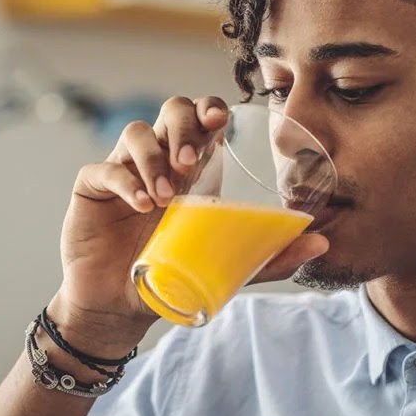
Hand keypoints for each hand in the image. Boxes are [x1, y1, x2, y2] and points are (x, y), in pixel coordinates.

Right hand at [50, 96, 328, 355]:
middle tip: (191, 161)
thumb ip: (271, 256)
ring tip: (166, 197)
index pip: (204, 118)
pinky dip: (124, 180)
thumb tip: (322, 244)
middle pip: (171, 110)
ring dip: (154, 157)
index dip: (211, 109)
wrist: (123, 305)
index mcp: (194, 167)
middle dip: (183, 126)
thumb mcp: (229, 264)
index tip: (221, 122)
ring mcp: (125, 169)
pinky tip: (140, 204)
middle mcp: (160, 158)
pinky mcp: (92, 186)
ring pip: (136, 132)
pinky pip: (105, 168)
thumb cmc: (176, 274)